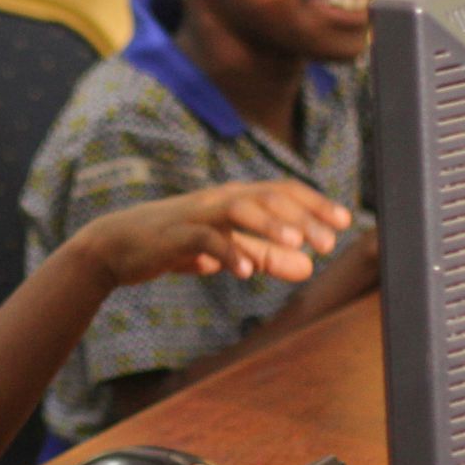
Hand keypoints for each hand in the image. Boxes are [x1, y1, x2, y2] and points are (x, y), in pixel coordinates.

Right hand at [69, 181, 351, 288]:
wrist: (118, 247)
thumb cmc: (176, 244)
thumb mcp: (229, 251)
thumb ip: (267, 255)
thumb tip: (309, 266)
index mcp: (236, 198)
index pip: (283, 192)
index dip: (315, 204)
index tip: (346, 221)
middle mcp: (220, 199)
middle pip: (268, 197)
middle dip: (302, 217)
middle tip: (329, 241)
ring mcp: (197, 214)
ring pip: (240, 208)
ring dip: (270, 225)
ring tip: (296, 243)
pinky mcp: (175, 235)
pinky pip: (206, 240)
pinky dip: (228, 253)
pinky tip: (246, 272)